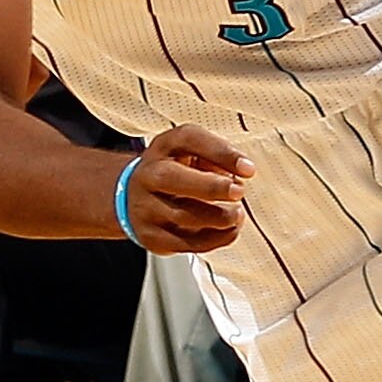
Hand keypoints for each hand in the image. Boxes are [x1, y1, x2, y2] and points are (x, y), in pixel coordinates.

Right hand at [123, 125, 254, 253]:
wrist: (132, 197)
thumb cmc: (174, 170)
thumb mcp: (191, 152)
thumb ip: (217, 156)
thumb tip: (242, 172)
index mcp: (163, 147)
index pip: (189, 139)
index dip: (221, 153)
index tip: (248, 168)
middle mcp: (148, 175)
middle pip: (172, 178)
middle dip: (211, 187)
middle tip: (238, 192)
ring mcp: (146, 208)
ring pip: (182, 215)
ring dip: (219, 217)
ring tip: (238, 214)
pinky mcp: (152, 237)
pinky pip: (186, 242)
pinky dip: (216, 238)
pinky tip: (230, 230)